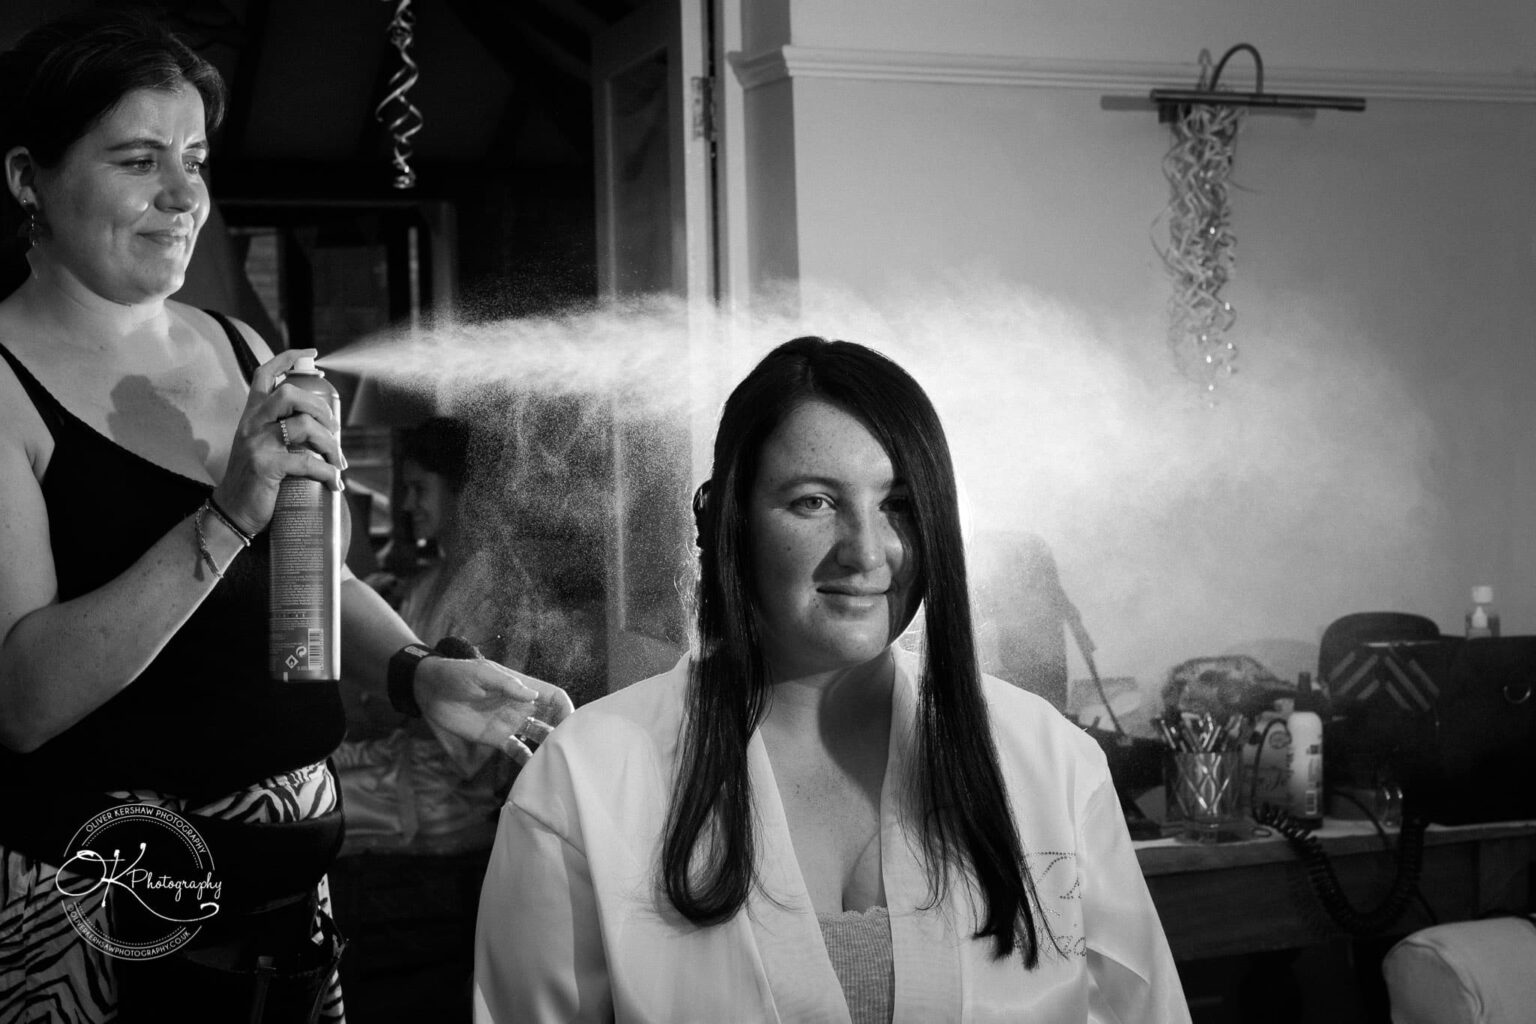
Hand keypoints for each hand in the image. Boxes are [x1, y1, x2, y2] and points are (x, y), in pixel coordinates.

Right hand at [212, 348, 346, 536]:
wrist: (232, 511)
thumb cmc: (255, 479)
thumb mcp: (262, 445)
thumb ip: (282, 430)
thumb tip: (323, 426)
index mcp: (252, 414)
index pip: (265, 374)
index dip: (288, 358)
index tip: (313, 354)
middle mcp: (252, 422)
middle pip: (291, 394)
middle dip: (322, 409)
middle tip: (335, 431)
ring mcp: (257, 443)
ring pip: (305, 426)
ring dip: (331, 444)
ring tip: (339, 462)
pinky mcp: (266, 465)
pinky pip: (307, 462)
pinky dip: (327, 472)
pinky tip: (334, 482)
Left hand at [413, 657, 574, 765]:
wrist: (429, 690)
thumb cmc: (456, 674)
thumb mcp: (481, 673)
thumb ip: (507, 685)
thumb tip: (533, 696)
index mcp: (522, 687)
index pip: (554, 697)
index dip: (567, 709)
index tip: (573, 724)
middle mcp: (521, 706)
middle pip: (552, 719)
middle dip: (563, 732)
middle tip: (570, 749)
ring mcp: (509, 723)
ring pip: (537, 737)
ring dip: (548, 747)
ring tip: (556, 761)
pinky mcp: (495, 738)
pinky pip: (516, 751)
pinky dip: (527, 760)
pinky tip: (534, 770)